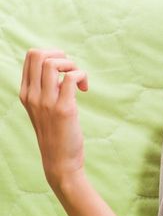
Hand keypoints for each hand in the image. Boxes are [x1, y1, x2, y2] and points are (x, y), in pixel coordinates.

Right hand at [19, 49, 89, 191]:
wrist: (59, 161)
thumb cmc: (56, 133)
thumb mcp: (43, 108)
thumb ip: (46, 89)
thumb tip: (61, 70)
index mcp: (26, 93)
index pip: (30, 57)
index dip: (52, 54)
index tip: (64, 69)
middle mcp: (32, 96)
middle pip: (39, 54)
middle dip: (61, 55)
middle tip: (71, 71)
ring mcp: (46, 102)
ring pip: (53, 63)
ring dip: (72, 65)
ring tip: (79, 81)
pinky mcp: (63, 109)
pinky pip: (72, 78)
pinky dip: (82, 76)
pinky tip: (85, 89)